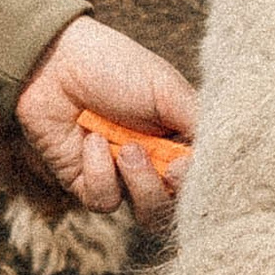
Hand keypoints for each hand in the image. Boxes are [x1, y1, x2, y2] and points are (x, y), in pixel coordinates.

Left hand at [15, 19, 196, 229]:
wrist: (56, 60)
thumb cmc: (115, 66)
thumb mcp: (168, 89)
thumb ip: (199, 125)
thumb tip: (218, 164)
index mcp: (178, 140)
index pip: (202, 180)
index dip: (197, 183)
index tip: (180, 165)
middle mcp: (153, 163)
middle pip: (177, 207)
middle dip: (164, 188)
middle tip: (149, 156)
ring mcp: (120, 177)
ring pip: (146, 214)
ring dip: (138, 183)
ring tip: (125, 149)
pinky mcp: (86, 184)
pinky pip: (104, 201)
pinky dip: (99, 172)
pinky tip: (90, 139)